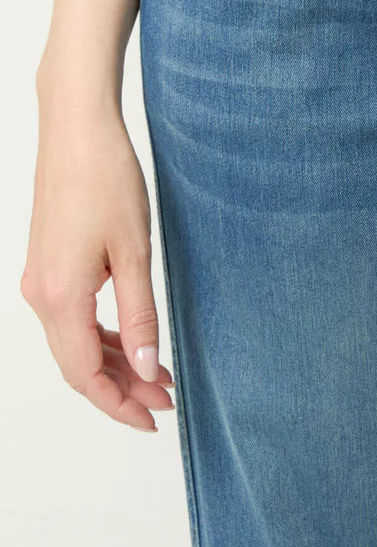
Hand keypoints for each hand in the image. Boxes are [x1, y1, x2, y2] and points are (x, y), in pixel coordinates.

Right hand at [22, 87, 174, 432]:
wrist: (76, 129)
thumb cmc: (107, 179)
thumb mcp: (136, 251)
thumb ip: (141, 313)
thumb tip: (149, 367)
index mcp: (60, 298)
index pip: (85, 375)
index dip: (119, 404)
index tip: (154, 417)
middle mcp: (40, 295)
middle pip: (77, 365)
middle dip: (121, 389)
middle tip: (167, 400)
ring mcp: (39, 280)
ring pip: (74, 343)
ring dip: (113, 363)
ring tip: (158, 375)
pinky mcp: (47, 265)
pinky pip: (71, 318)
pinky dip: (101, 336)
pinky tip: (132, 341)